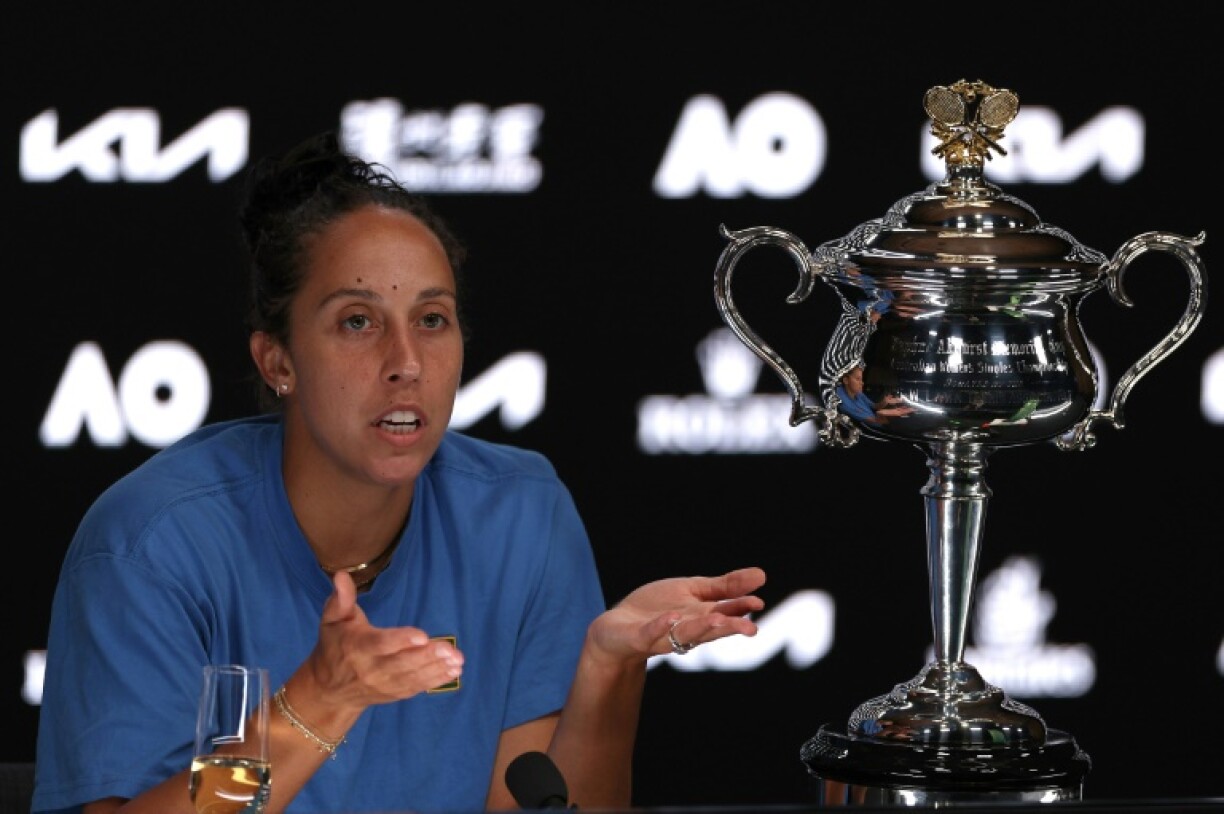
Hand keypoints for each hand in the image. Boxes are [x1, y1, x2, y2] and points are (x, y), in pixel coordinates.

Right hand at [299, 571, 463, 712]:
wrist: (328, 691)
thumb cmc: (333, 646)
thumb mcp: (332, 620)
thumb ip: (340, 599)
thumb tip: (342, 575)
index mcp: (357, 647)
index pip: (380, 644)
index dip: (401, 640)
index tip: (422, 635)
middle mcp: (371, 669)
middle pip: (402, 663)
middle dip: (427, 656)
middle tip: (450, 650)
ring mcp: (384, 684)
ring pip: (412, 677)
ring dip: (436, 669)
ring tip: (457, 660)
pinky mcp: (394, 693)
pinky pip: (416, 687)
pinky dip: (435, 680)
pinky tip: (453, 671)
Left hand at [587, 567, 766, 663]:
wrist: (618, 629)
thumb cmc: (658, 610)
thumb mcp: (693, 591)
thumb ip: (724, 586)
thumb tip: (762, 575)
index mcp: (702, 617)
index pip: (725, 612)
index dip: (740, 608)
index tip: (758, 603)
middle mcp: (687, 630)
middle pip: (711, 629)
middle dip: (729, 628)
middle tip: (750, 628)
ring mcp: (664, 636)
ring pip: (686, 634)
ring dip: (702, 628)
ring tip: (718, 618)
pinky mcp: (640, 637)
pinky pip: (651, 633)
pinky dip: (661, 626)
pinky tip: (671, 617)